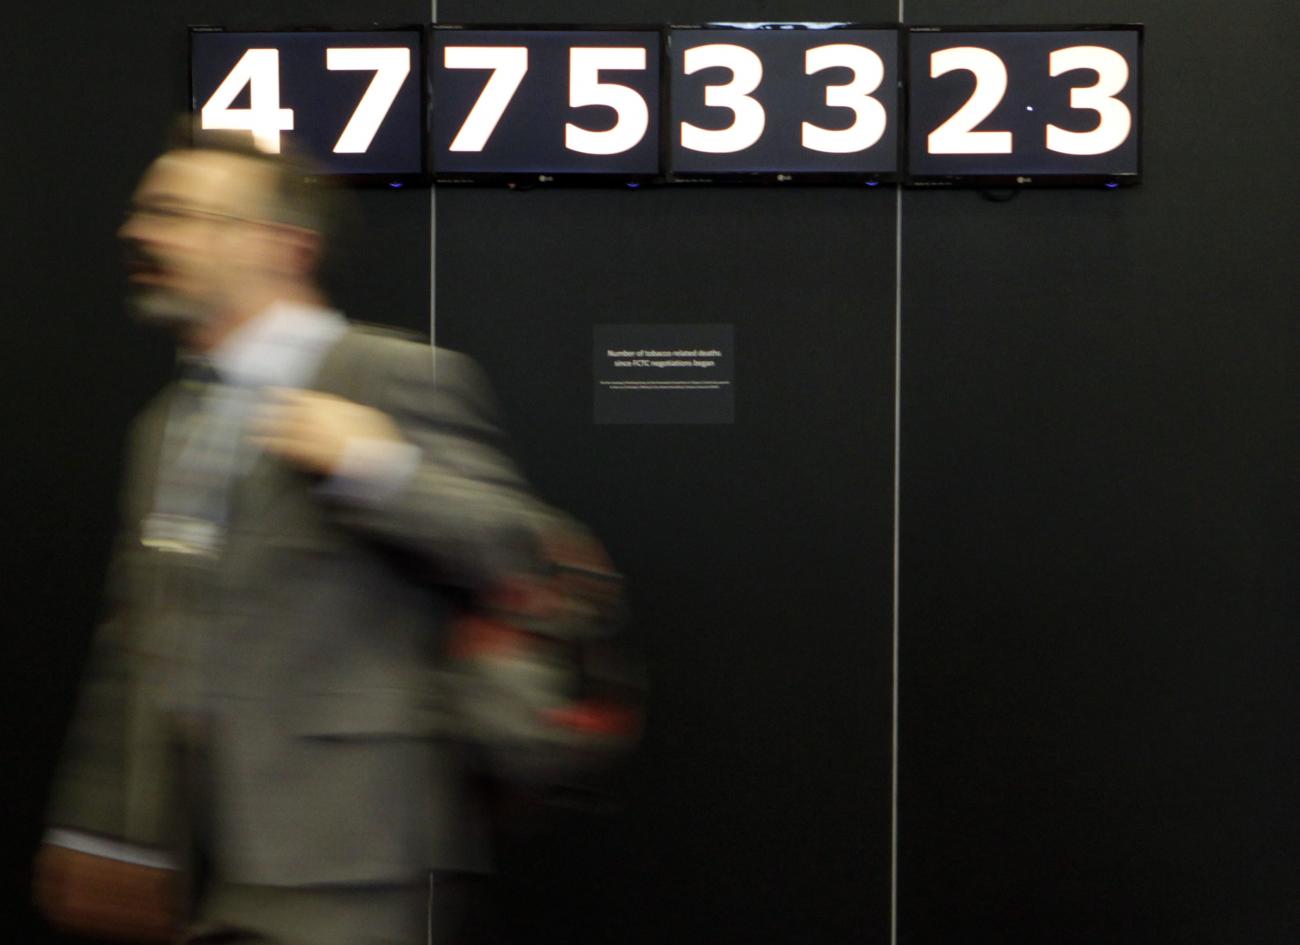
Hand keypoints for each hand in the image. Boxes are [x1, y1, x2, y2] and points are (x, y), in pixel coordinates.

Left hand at [250, 389, 404, 475]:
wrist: (372, 454)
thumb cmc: (372, 436)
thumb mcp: (362, 415)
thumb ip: (345, 411)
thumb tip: (339, 409)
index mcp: (327, 405)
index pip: (300, 398)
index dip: (284, 395)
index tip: (270, 392)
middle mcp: (315, 415)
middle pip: (286, 412)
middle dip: (269, 411)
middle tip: (252, 411)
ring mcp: (309, 433)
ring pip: (281, 427)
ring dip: (264, 426)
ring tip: (251, 427)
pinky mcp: (306, 451)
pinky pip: (284, 446)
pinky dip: (270, 444)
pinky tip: (259, 444)